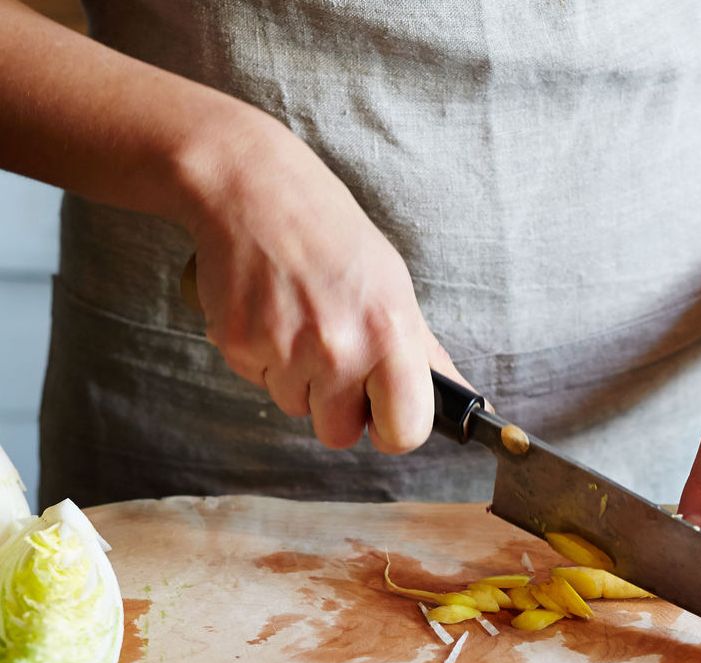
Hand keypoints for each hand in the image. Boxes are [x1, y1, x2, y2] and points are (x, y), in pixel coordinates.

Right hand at [180, 112, 466, 453]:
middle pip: (339, 435)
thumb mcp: (394, 287)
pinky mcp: (239, 345)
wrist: (254, 188)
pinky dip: (263, 357)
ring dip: (297, 378)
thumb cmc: (332, 236)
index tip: (382, 414)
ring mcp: (285, 349)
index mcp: (390, 333)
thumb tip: (460, 399)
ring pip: (295, 408)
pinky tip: (271, 312)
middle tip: (332, 355)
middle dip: (336, 407)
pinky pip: (258, 382)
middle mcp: (339, 347)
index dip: (392, 429)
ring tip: (299, 319)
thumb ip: (422, 353)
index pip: (405, 431)